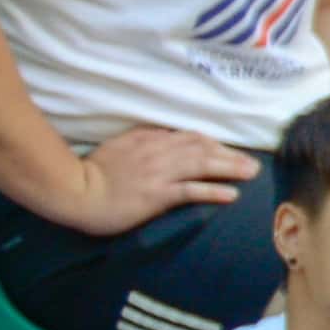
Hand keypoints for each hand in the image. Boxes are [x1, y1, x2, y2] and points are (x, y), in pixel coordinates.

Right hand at [80, 121, 254, 225]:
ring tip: (251, 173)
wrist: (75, 191)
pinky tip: (231, 194)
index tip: (229, 151)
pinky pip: (190, 190)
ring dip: (230, 168)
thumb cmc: (93, 172)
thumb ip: (142, 140)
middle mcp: (157, 153)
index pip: (188, 137)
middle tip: (253, 163)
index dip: (213, 144)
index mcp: (148, 140)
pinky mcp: (156, 194)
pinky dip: (213, 190)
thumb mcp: (119, 146)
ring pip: (202, 165)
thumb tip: (164, 135)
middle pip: (201, 149)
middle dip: (230, 155)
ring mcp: (158, 173)